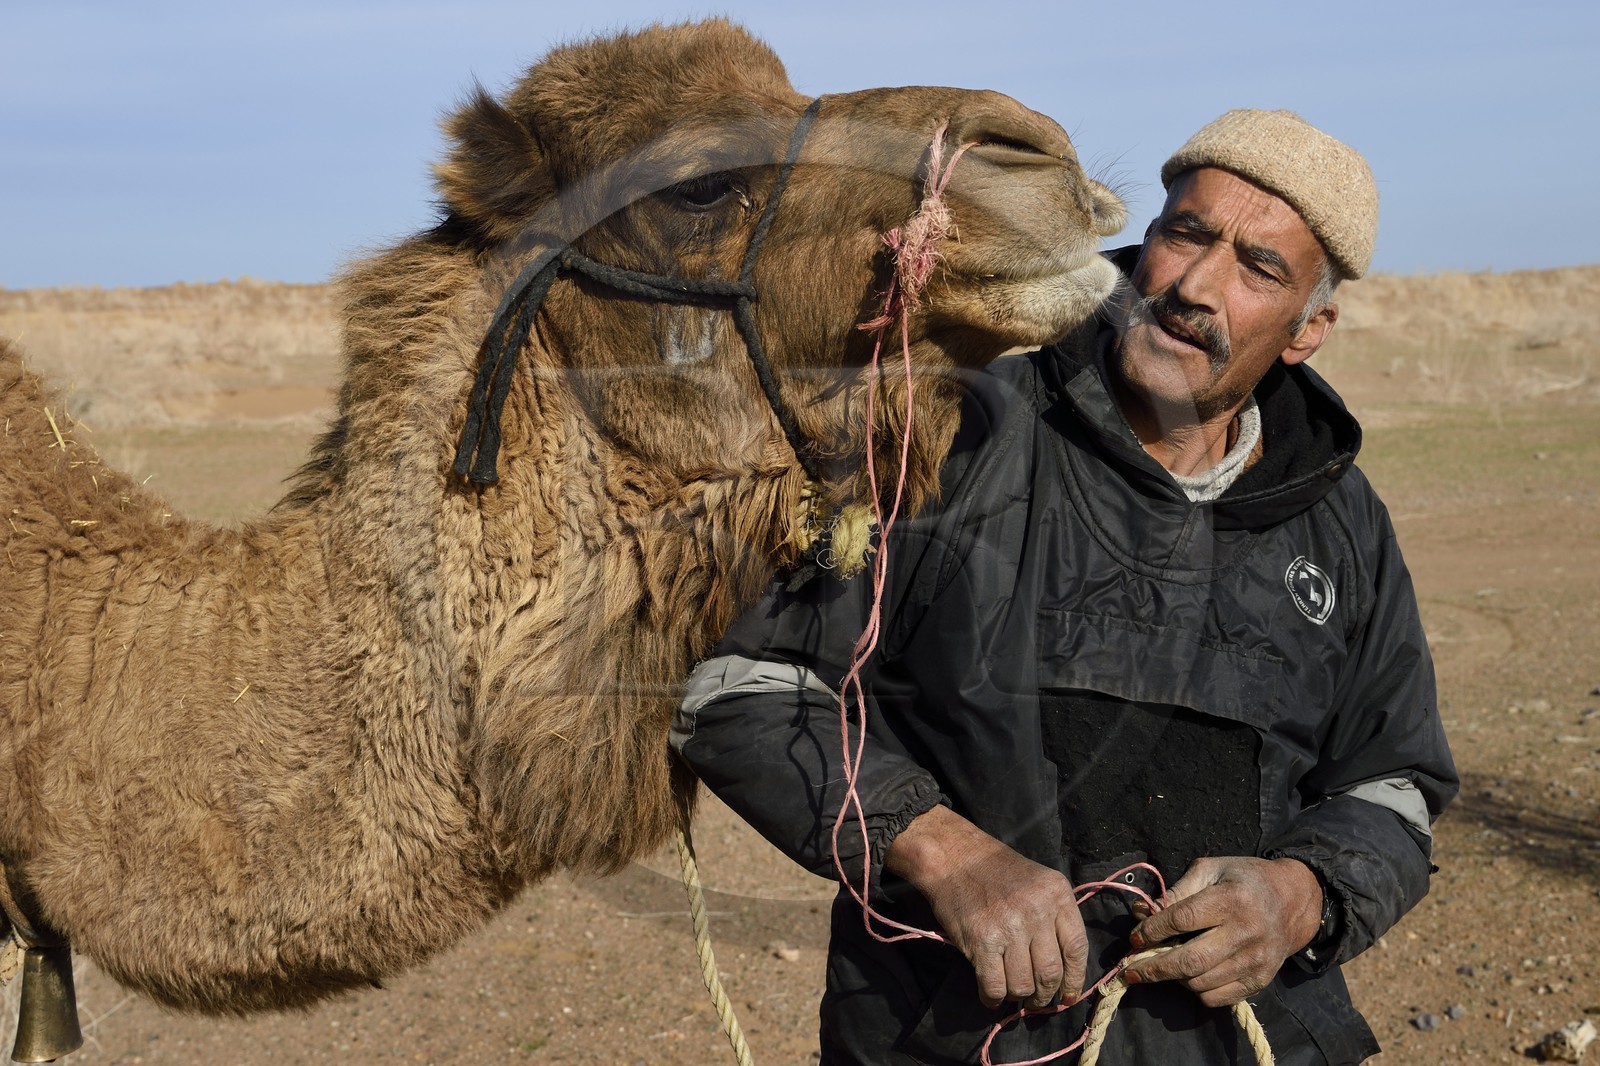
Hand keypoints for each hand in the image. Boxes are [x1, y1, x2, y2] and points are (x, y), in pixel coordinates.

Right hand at [884, 805, 1086, 1009]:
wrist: (954, 857)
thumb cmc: (996, 870)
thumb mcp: (1038, 882)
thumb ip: (1054, 918)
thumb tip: (1063, 972)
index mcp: (1057, 895)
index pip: (1076, 949)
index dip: (1074, 979)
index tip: (1068, 995)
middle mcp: (1037, 912)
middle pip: (1050, 973)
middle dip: (1044, 995)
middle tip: (1036, 999)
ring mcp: (1009, 928)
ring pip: (1023, 985)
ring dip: (1019, 996)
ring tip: (1012, 992)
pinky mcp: (981, 942)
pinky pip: (994, 986)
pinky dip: (993, 998)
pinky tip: (991, 995)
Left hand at [1123, 856, 1322, 1006]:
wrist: (1292, 901)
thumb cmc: (1243, 880)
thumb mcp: (1210, 870)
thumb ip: (1175, 891)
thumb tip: (1139, 913)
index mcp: (1231, 899)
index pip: (1182, 919)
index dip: (1152, 930)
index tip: (1134, 937)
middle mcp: (1246, 932)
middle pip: (1190, 961)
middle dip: (1153, 968)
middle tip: (1129, 971)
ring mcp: (1255, 961)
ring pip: (1200, 983)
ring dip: (1173, 978)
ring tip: (1161, 967)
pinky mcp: (1260, 980)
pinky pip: (1217, 998)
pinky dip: (1195, 991)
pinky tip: (1189, 975)